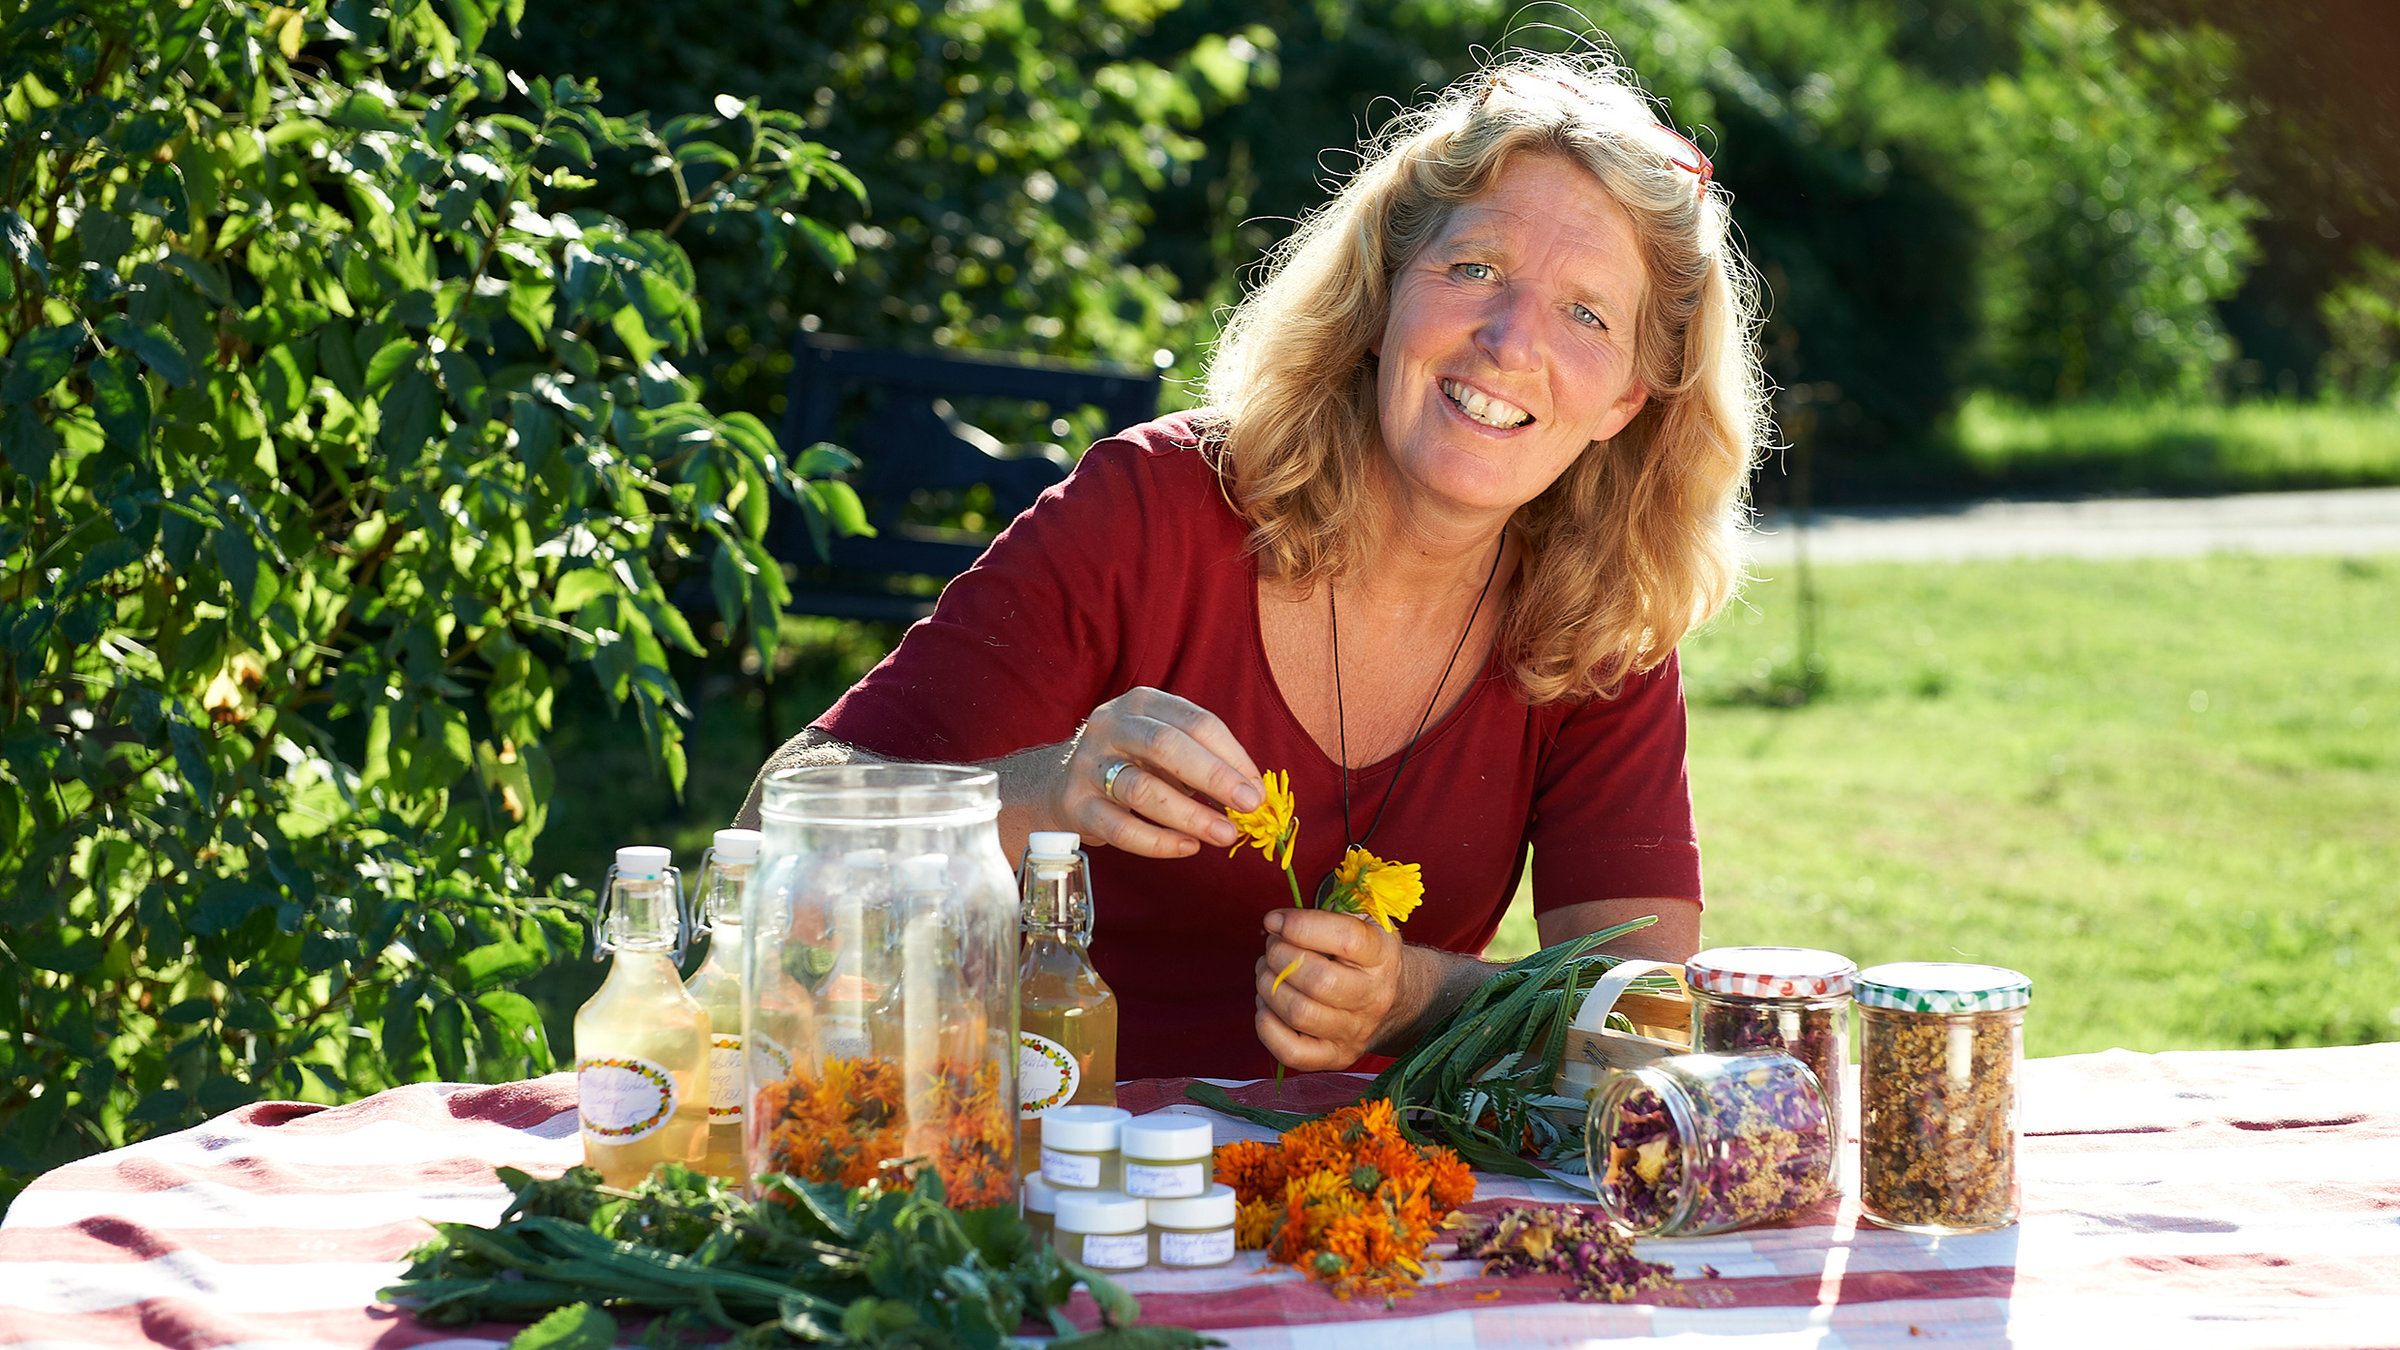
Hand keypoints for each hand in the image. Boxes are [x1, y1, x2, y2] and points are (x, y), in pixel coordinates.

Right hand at [1035, 686, 1264, 858]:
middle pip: (1167, 746)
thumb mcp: (1163, 746)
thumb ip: (1203, 761)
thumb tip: (1252, 792)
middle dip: (1215, 777)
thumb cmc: (1130, 762)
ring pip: (1142, 789)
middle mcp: (1111, 726)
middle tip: (1249, 805)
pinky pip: (1121, 828)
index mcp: (1142, 703)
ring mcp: (1089, 765)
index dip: (1233, 755)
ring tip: (1225, 834)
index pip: (1196, 722)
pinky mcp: (1076, 805)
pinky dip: (1159, 841)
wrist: (1059, 783)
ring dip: (1191, 814)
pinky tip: (1188, 847)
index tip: (1257, 787)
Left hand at [1253, 907, 1408, 1070]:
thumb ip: (1326, 914)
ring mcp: (1355, 1031)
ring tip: (1267, 971)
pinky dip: (1267, 1026)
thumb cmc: (1365, 956)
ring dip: (1269, 986)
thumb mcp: (1363, 924)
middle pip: (1318, 980)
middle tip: (1272, 946)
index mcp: (1382, 956)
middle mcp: (1373, 997)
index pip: (1346, 938)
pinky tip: (1267, 1004)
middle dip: (1279, 957)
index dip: (1301, 926)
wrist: (1396, 1002)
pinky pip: (1291, 1051)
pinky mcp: (1337, 1056)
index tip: (1275, 920)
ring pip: (1299, 1013)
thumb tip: (1276, 922)